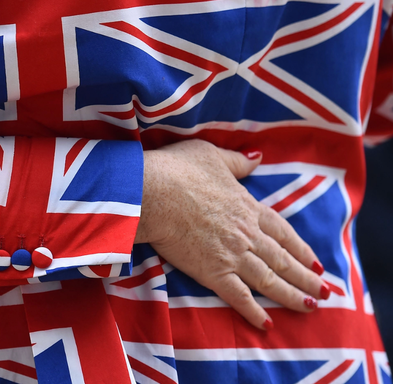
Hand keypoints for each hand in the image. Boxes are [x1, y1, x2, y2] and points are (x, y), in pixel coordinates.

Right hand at [136, 140, 326, 329]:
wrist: (153, 192)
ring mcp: (232, 255)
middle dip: (306, 277)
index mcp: (248, 207)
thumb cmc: (177, 170)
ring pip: (269, 280)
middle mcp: (247, 234)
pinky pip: (239, 297)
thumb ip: (237, 161)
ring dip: (292, 296)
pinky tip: (267, 324)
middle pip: (282, 260)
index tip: (315, 262)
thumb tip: (257, 157)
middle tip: (325, 291)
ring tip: (310, 306)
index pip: (282, 232)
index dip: (300, 248)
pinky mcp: (212, 272)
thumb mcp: (211, 155)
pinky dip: (254, 311)